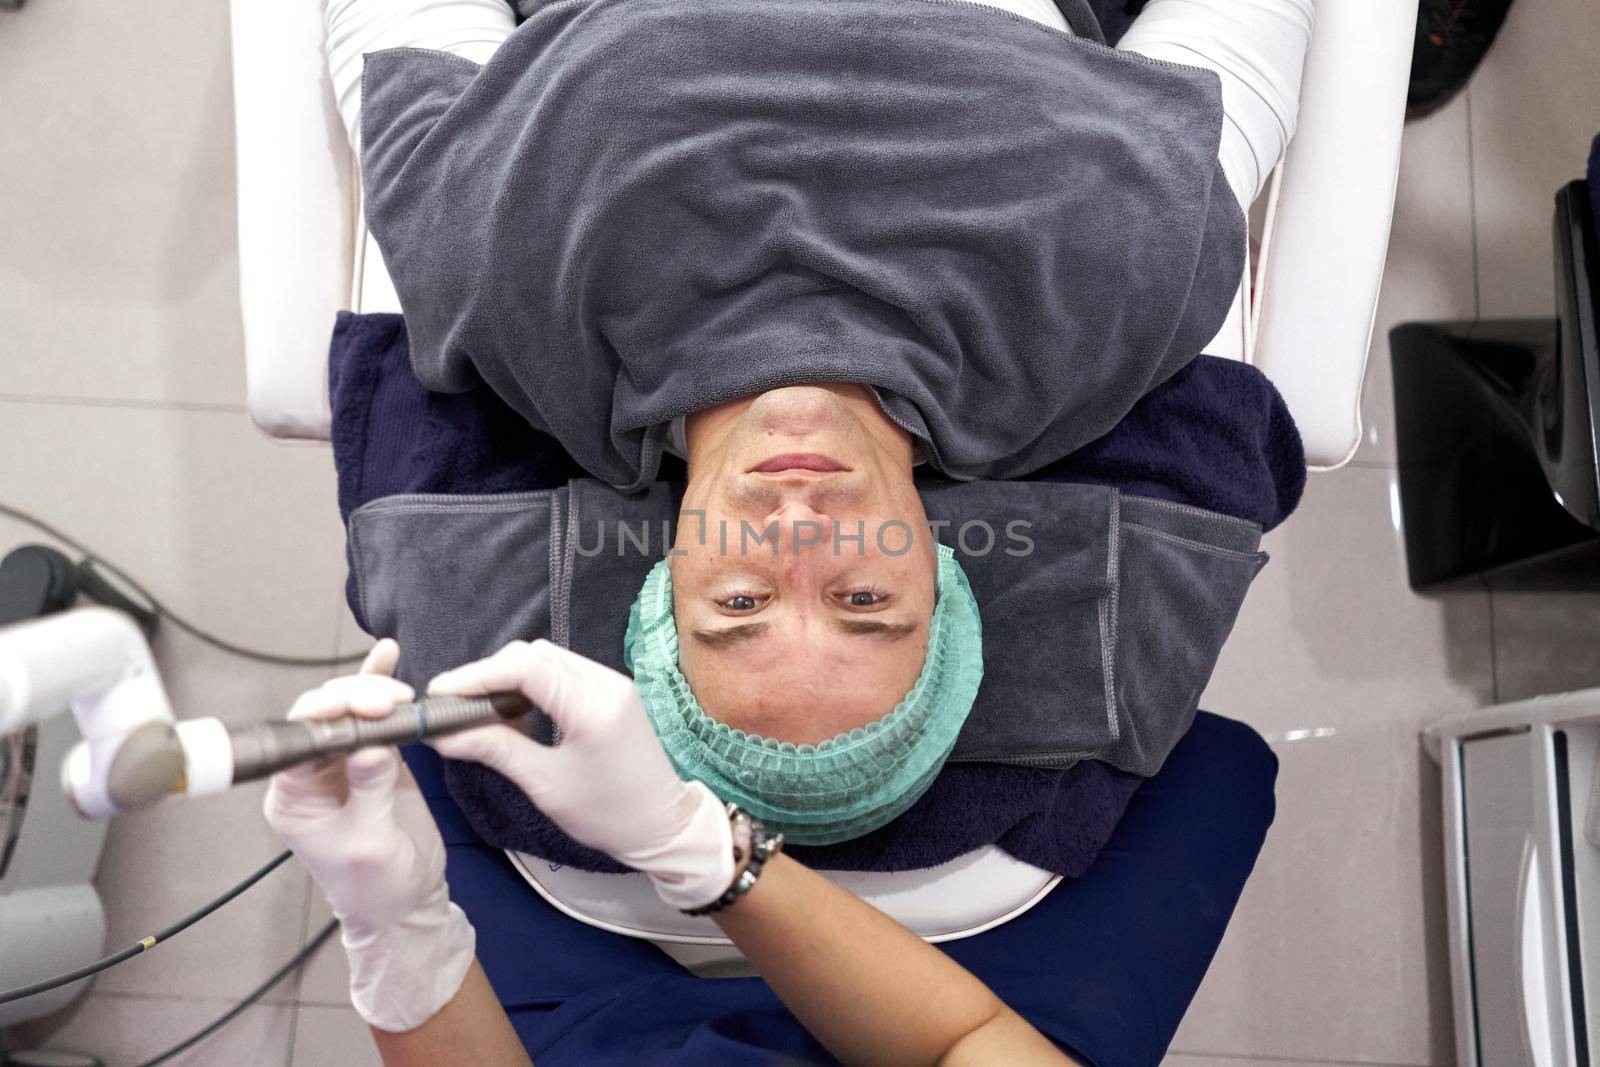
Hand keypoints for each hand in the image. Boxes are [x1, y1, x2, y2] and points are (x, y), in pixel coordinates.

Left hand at [262, 639, 474, 1032]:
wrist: (406, 902)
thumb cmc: (375, 886)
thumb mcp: (369, 844)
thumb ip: (370, 790)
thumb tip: (374, 744)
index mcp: (293, 797)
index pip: (297, 741)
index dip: (325, 715)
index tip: (358, 705)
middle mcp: (311, 772)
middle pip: (321, 715)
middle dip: (352, 699)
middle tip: (389, 701)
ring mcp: (343, 760)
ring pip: (346, 707)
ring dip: (370, 690)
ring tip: (399, 691)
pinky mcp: (375, 756)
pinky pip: (373, 715)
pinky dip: (379, 685)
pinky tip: (387, 656)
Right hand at [428, 639, 734, 909]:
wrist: (663, 826)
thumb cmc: (607, 814)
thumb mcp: (545, 784)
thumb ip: (494, 750)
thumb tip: (442, 734)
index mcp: (592, 705)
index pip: (524, 667)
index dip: (476, 675)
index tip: (440, 692)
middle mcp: (605, 682)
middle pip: (534, 655)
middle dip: (488, 673)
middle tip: (452, 702)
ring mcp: (612, 683)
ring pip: (548, 659)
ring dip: (508, 675)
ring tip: (475, 705)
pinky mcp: (612, 691)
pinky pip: (564, 671)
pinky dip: (531, 682)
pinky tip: (510, 707)